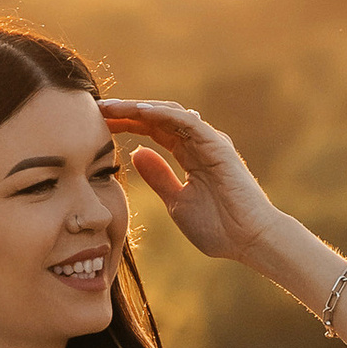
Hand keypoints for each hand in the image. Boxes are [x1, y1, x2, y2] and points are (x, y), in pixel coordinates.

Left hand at [98, 99, 280, 266]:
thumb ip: (159, 177)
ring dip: (138, 108)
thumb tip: (136, 152)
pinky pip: (187, 121)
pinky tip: (139, 111)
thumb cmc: (219, 228)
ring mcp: (209, 141)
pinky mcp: (217, 144)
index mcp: (189, 155)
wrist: (250, 241)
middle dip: (126, 111)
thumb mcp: (177, 202)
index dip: (126, 124)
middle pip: (157, 117)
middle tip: (97, 107)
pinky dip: (163, 114)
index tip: (98, 123)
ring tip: (110, 107)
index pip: (153, 131)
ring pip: (169, 114)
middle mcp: (199, 143)